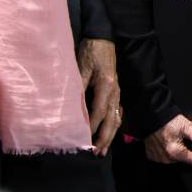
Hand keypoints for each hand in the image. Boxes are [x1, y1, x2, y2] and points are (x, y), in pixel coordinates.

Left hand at [78, 38, 120, 155]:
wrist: (103, 38)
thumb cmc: (90, 52)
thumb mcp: (81, 67)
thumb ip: (79, 87)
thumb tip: (73, 108)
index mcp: (107, 85)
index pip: (99, 112)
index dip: (92, 128)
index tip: (84, 140)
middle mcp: (115, 92)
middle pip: (112, 120)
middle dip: (105, 138)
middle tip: (97, 153)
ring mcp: (118, 92)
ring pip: (117, 118)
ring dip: (110, 135)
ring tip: (103, 149)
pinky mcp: (117, 91)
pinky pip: (118, 112)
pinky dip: (114, 125)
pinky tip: (110, 133)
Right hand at [144, 115, 191, 167]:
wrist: (151, 116)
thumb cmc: (167, 120)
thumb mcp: (186, 126)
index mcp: (176, 152)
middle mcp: (167, 159)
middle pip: (186, 161)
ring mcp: (160, 159)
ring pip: (176, 160)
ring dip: (181, 153)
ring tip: (179, 140)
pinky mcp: (154, 157)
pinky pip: (166, 157)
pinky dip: (171, 152)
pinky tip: (170, 142)